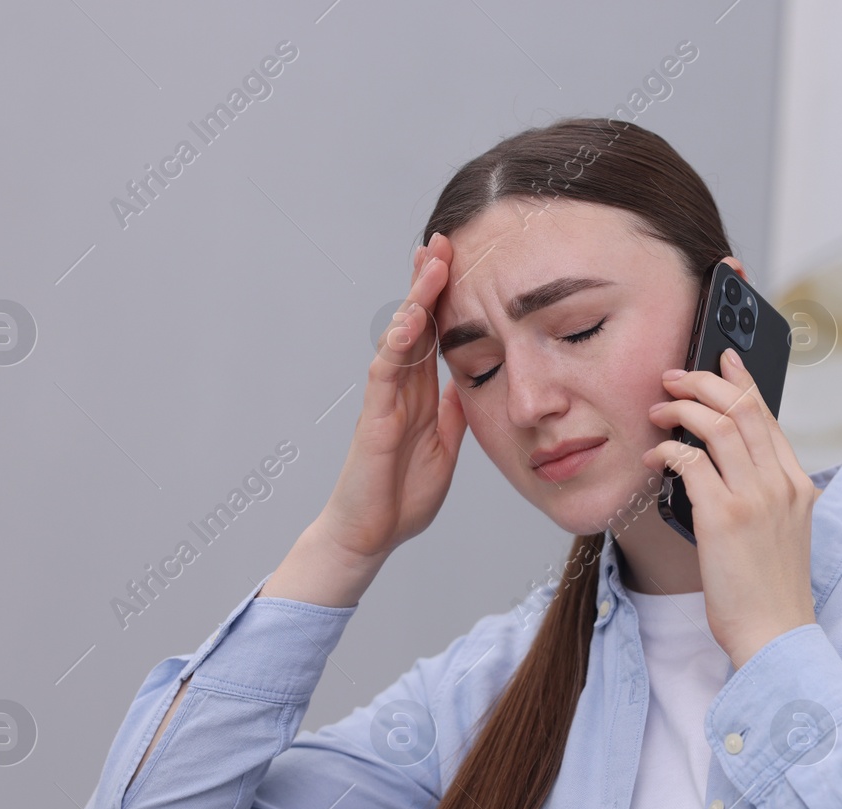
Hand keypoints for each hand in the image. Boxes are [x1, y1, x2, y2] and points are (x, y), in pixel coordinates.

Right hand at [314, 232, 467, 564]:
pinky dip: (396, 344)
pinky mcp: (373, 418)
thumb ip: (454, 413)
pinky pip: (384, 373)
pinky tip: (409, 319)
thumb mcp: (446, 448)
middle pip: (415, 322)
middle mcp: (400, 388)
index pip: (433, 334)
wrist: (371, 536)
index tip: (460, 261)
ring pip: (399, 337)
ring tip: (430, 261)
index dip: (445, 298)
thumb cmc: (402, 496)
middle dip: (428, 281)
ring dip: (415, 299)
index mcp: (420, 393)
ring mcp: (385, 399)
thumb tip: (470, 380)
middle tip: (444, 239)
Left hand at [641, 348, 816, 667]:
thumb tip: (720, 463)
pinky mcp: (724, 517)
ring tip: (657, 410)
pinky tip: (653, 456)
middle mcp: (781, 485)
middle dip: (702, 382)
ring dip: (681, 409)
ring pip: (717, 426)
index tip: (722, 359)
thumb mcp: (781, 533)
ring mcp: (755, 498)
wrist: (775, 634)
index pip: (768, 418)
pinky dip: (667, 450)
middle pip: (742, 410)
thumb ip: (763, 495)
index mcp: (798, 486)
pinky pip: (690, 462)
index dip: (741, 382)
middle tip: (672, 377)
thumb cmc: (769, 592)